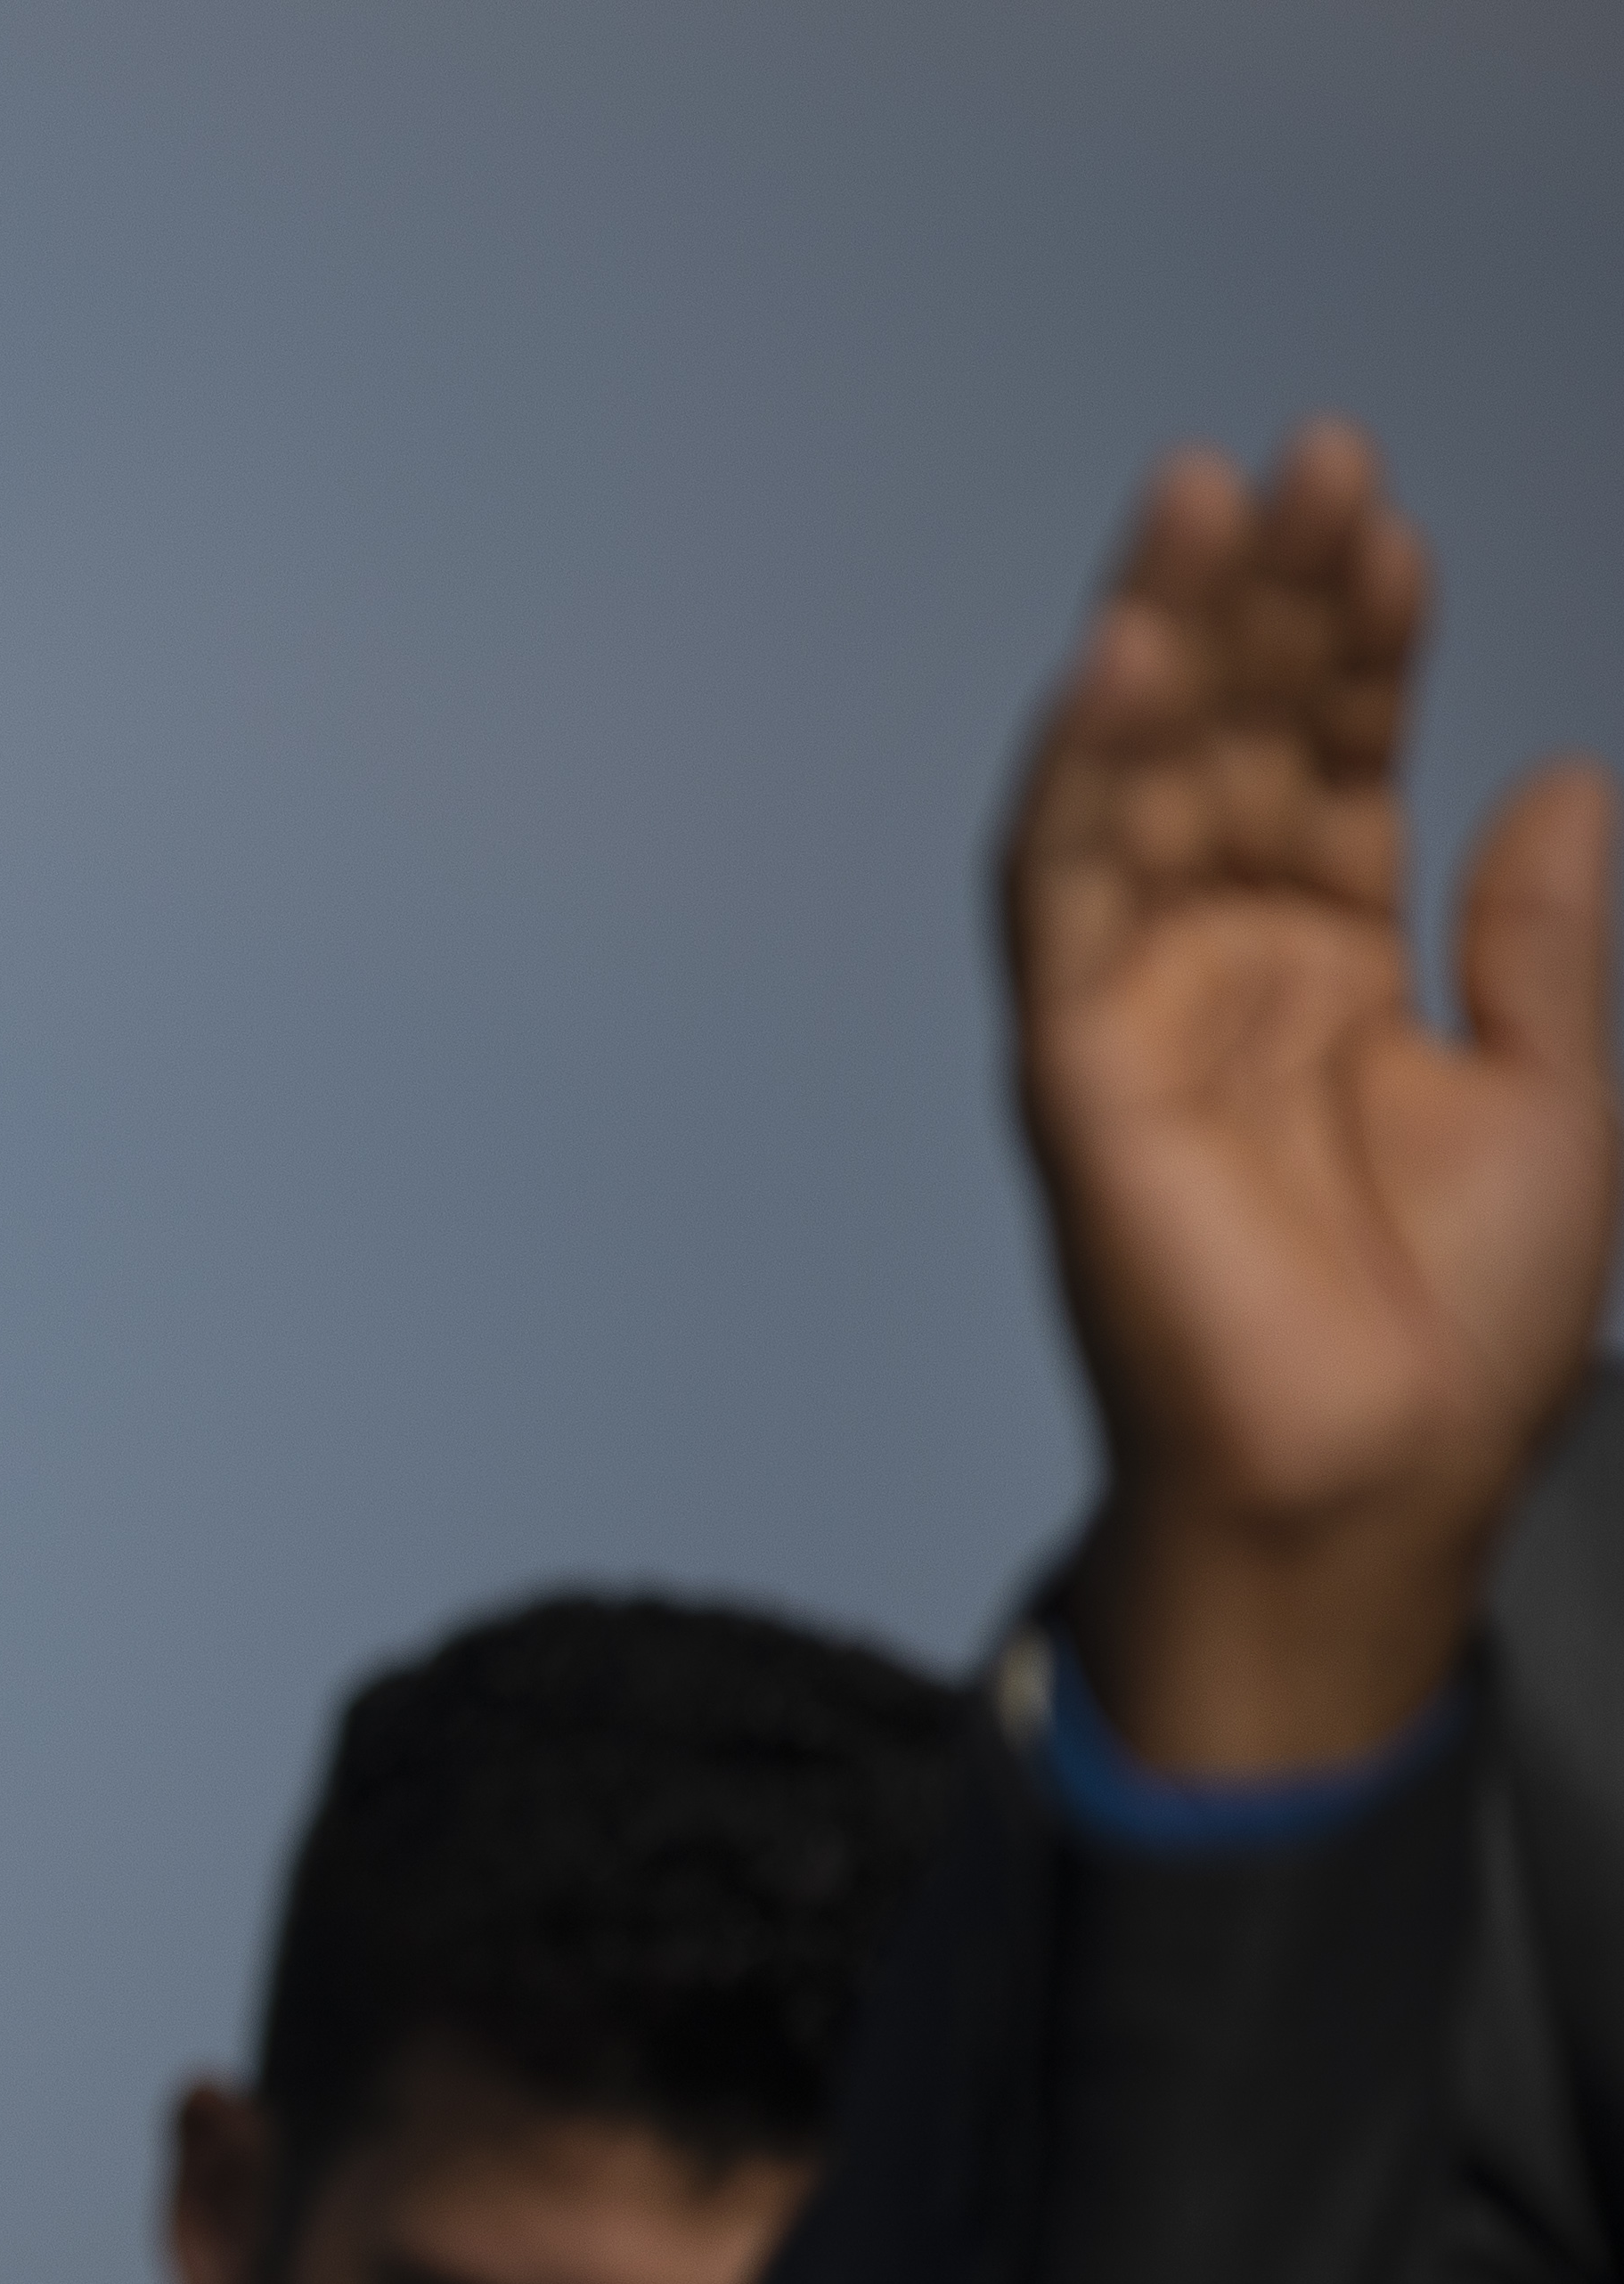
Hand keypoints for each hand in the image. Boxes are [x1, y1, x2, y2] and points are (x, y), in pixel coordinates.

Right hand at [1010, 422, 1618, 1772]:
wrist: (1380, 1484)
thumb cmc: (1461, 1335)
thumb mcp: (1559, 1097)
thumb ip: (1537, 941)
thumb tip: (1555, 774)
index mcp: (1335, 968)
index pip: (1334, 763)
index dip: (1358, 642)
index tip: (1385, 520)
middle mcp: (1223, 968)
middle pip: (1232, 744)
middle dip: (1263, 599)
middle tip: (1300, 461)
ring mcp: (1140, 1010)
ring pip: (1136, 786)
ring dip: (1165, 640)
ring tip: (1207, 501)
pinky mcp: (1077, 1066)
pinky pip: (1061, 894)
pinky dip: (1084, 772)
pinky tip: (1128, 657)